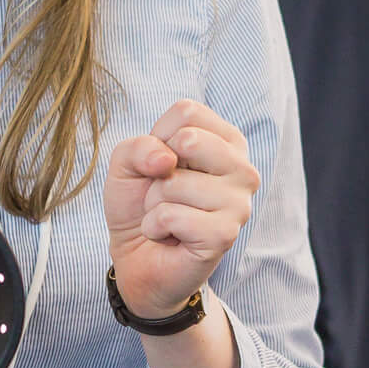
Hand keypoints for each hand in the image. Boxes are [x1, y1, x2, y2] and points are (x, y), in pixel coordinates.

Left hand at [104, 100, 260, 319]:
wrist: (137, 255)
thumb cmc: (140, 202)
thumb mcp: (126, 162)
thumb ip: (138, 146)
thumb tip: (167, 160)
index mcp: (226, 141)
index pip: (187, 112)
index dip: (158, 137)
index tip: (161, 164)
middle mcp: (242, 168)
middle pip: (188, 140)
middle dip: (158, 171)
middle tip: (165, 193)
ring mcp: (239, 203)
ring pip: (174, 183)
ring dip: (154, 203)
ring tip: (167, 216)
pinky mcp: (225, 235)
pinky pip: (170, 216)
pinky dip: (155, 227)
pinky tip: (169, 235)